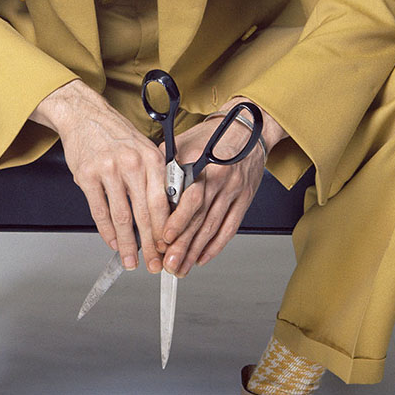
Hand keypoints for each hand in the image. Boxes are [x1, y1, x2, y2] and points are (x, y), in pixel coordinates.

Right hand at [30, 80, 168, 273]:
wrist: (84, 114)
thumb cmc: (116, 133)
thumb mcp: (144, 147)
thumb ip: (155, 176)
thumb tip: (167, 213)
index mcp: (151, 157)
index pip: (163, 202)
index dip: (166, 230)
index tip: (169, 247)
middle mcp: (132, 163)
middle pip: (144, 214)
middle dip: (151, 245)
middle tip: (154, 264)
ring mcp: (108, 170)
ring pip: (122, 218)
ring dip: (127, 245)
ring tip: (131, 260)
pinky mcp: (87, 176)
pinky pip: (99, 212)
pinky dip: (107, 232)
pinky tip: (112, 242)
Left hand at [161, 103, 285, 276]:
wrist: (248, 128)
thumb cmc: (212, 135)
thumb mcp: (183, 141)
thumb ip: (165, 163)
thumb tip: (146, 185)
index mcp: (200, 161)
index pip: (186, 197)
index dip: (174, 221)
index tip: (162, 238)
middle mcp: (218, 177)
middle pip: (199, 217)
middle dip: (182, 244)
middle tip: (168, 263)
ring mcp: (233, 189)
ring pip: (212, 227)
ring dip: (195, 250)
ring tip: (181, 267)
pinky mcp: (244, 198)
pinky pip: (230, 227)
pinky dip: (216, 246)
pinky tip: (202, 258)